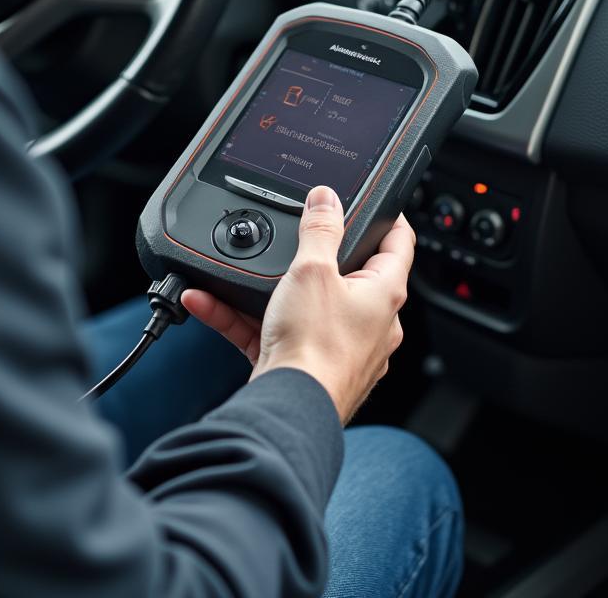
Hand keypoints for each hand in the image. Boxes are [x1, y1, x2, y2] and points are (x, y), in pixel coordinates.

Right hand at [182, 186, 414, 423]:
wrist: (289, 408)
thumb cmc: (315, 347)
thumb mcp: (312, 270)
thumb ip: (319, 229)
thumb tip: (326, 199)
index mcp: (384, 293)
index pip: (398, 243)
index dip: (389, 217)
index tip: (378, 202)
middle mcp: (369, 322)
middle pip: (346, 273)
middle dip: (314, 255)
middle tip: (296, 234)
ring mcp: (338, 346)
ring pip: (301, 303)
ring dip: (265, 288)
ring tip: (234, 271)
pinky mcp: (305, 365)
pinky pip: (271, 330)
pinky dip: (241, 316)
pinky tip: (208, 302)